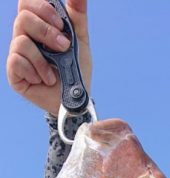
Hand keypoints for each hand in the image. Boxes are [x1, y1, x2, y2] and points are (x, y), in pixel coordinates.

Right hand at [7, 0, 91, 115]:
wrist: (76, 100)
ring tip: (54, 72)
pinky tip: (44, 80)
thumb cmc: (76, 68)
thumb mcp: (80, 39)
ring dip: (43, 58)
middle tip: (63, 47)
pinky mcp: (14, 72)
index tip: (60, 24)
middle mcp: (24, 36)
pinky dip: (36, 71)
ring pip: (21, 41)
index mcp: (38, 24)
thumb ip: (77, 15)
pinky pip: (17, 61)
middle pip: (23, 18)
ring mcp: (18, 54)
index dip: (42, 8)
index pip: (27, 3)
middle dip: (46, 32)